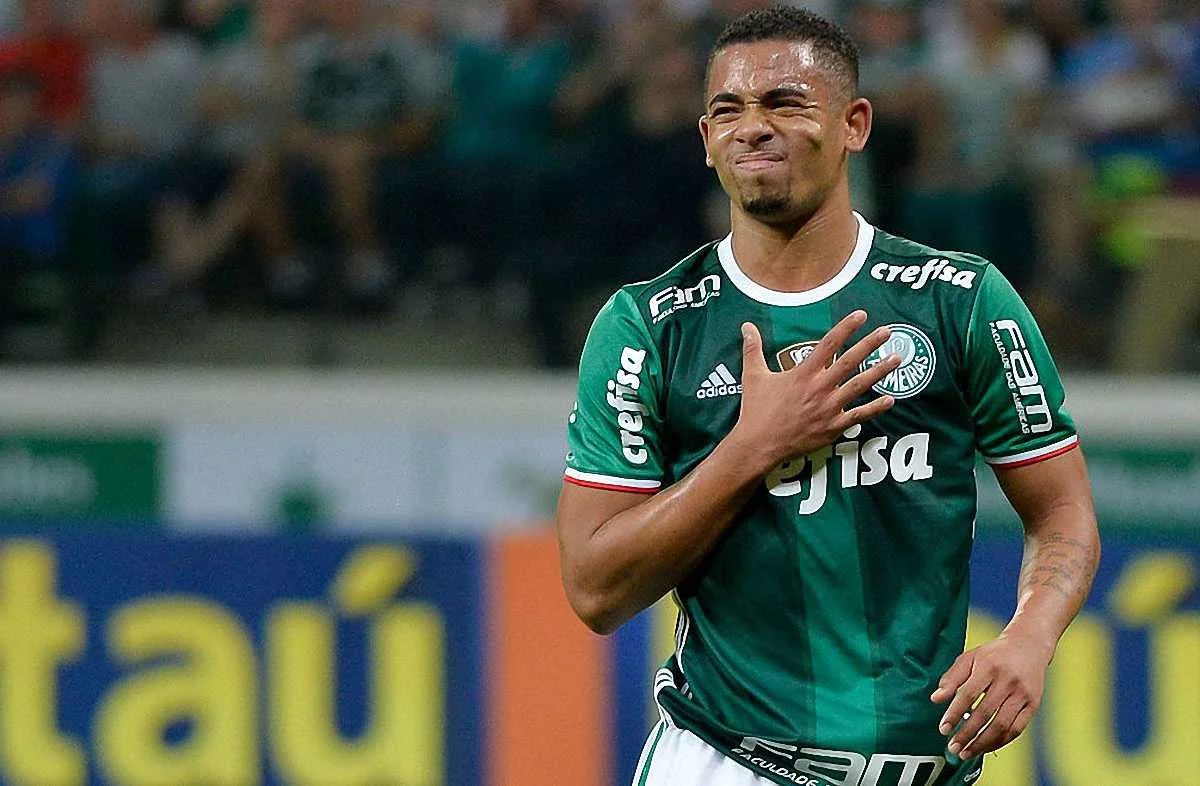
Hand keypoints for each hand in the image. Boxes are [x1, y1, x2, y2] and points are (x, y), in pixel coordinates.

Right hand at [731, 310, 900, 470]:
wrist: (759, 444)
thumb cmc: (756, 410)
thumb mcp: (753, 376)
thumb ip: (753, 349)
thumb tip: (746, 326)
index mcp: (803, 373)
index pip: (829, 344)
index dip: (846, 327)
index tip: (861, 315)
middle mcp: (820, 387)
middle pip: (850, 361)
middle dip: (870, 345)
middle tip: (888, 332)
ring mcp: (829, 407)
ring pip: (860, 385)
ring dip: (880, 371)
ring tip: (897, 359)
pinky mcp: (833, 426)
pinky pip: (859, 415)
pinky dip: (875, 408)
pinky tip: (891, 399)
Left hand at [931, 631, 1053, 759]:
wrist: (1028, 646)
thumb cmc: (993, 654)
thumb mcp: (969, 658)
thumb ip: (951, 678)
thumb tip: (935, 699)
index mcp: (989, 666)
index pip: (969, 694)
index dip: (955, 713)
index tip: (943, 729)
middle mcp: (1008, 681)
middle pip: (985, 713)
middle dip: (967, 734)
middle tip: (953, 747)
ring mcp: (1023, 694)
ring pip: (1002, 725)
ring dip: (982, 742)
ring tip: (967, 752)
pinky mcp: (1033, 705)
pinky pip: (1016, 729)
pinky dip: (1000, 741)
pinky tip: (986, 746)